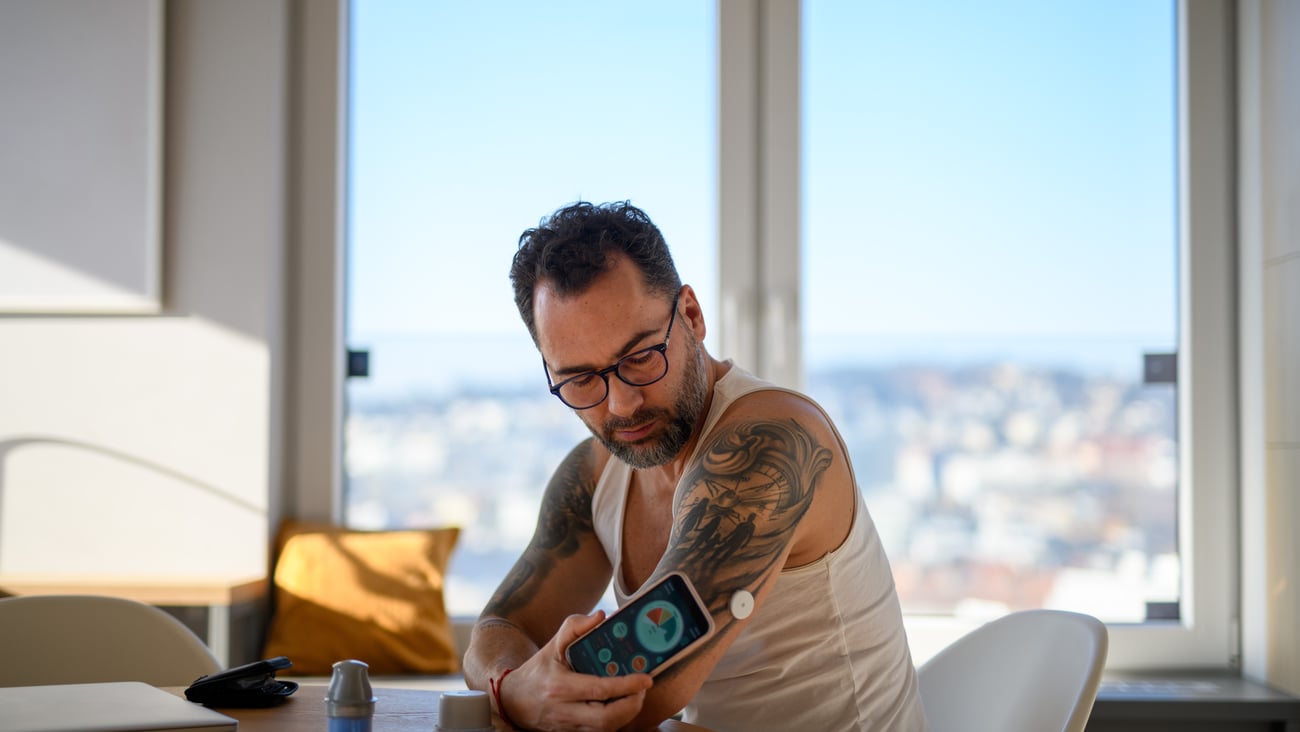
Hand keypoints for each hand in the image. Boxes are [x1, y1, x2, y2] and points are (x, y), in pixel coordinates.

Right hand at [497, 611, 653, 730]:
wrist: (513, 701)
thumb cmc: (537, 671)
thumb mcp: (552, 646)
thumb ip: (575, 627)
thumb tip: (601, 617)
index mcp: (559, 687)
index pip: (599, 690)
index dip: (626, 685)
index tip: (645, 678)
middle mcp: (564, 710)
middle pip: (606, 718)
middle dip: (631, 705)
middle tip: (643, 689)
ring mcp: (568, 726)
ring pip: (605, 729)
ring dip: (626, 714)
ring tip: (635, 695)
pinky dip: (615, 721)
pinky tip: (621, 706)